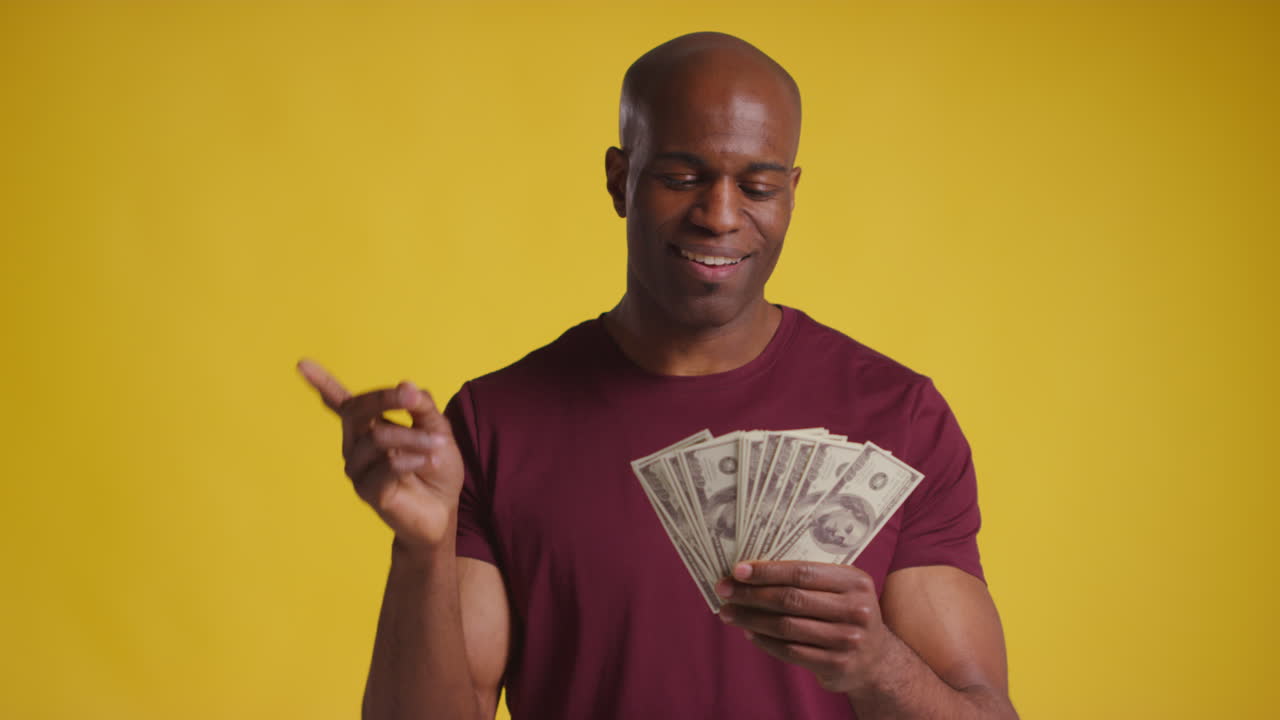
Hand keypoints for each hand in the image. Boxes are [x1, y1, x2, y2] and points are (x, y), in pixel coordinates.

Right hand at [297, 358, 464, 551]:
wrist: (444, 512)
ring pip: (377, 438)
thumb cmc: (437, 468)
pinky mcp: (368, 492)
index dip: (323, 384)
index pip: (341, 403)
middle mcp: (356, 446)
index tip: (301, 363)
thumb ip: (423, 407)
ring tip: (438, 446)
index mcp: (369, 427)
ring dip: (413, 437)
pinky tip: (428, 462)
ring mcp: (358, 470)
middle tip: (414, 399)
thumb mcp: (438, 430)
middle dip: (386, 399)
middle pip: (356, 411)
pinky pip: (385, 467)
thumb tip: (405, 385)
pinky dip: (411, 460)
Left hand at [716, 561, 890, 694]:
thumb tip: (754, 571)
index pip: (802, 572)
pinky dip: (765, 641)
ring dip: (751, 619)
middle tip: (724, 590)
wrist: (877, 659)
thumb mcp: (842, 589)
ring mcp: (847, 640)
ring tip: (728, 612)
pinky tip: (749, 632)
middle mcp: (855, 610)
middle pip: (791, 599)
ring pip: (786, 627)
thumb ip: (809, 579)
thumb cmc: (847, 614)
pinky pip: (791, 651)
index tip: (738, 570)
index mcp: (855, 582)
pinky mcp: (837, 665)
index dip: (767, 571)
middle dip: (752, 594)